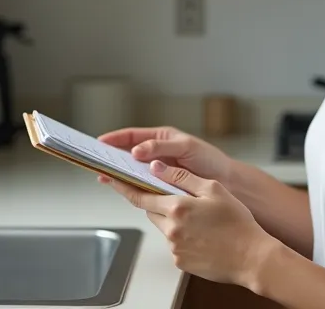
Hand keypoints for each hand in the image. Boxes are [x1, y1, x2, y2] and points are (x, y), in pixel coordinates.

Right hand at [98, 126, 235, 186]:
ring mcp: (158, 170)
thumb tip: (137, 151)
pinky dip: (131, 186)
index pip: (132, 135)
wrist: (227, 183)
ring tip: (104, 177)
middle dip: (111, 157)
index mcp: (161, 138)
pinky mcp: (161, 186)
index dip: (115, 138)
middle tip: (96, 161)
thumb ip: (161, 147)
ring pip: (132, 170)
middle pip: (127, 153)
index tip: (100, 142)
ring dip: (118, 173)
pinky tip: (122, 189)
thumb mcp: (186, 147)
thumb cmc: (210, 160)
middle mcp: (157, 154)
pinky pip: (142, 184)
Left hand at [100, 160, 277, 287]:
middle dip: (159, 203)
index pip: (141, 195)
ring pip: (164, 228)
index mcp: (177, 208)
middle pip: (151, 211)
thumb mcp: (213, 189)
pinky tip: (204, 235)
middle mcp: (171, 229)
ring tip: (201, 220)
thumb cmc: (238, 223)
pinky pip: (175, 244)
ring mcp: (175, 248)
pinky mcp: (181, 262)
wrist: (252, 258)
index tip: (111, 179)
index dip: (124, 187)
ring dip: (173, 220)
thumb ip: (182, 177)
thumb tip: (157, 167)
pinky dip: (183, 237)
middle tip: (180, 199)